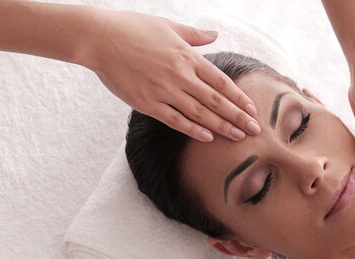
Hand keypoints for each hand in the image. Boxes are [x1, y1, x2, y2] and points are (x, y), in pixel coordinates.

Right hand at [82, 10, 260, 141]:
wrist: (99, 38)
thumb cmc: (132, 28)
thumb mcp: (167, 25)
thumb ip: (194, 35)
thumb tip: (214, 35)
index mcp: (186, 56)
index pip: (220, 81)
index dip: (238, 97)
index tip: (252, 109)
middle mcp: (179, 74)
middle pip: (215, 100)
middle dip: (237, 117)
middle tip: (255, 130)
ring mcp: (163, 90)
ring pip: (199, 113)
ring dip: (220, 126)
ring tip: (237, 137)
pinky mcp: (146, 103)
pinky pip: (174, 120)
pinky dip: (192, 129)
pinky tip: (207, 137)